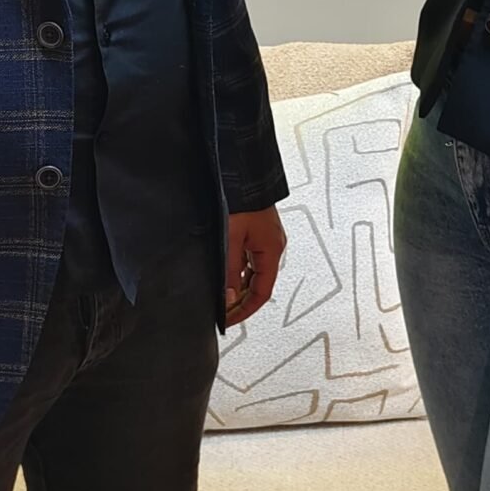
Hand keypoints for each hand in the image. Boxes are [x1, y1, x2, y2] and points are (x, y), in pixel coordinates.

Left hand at [225, 205, 286, 324]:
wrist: (242, 171)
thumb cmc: (241, 199)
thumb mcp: (231, 239)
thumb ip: (228, 270)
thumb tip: (226, 298)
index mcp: (271, 251)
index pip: (261, 293)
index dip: (245, 310)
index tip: (228, 320)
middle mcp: (272, 247)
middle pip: (257, 284)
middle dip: (239, 300)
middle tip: (220, 311)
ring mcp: (265, 238)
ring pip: (251, 272)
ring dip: (236, 285)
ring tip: (217, 294)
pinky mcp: (256, 230)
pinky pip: (247, 258)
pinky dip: (236, 270)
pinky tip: (221, 272)